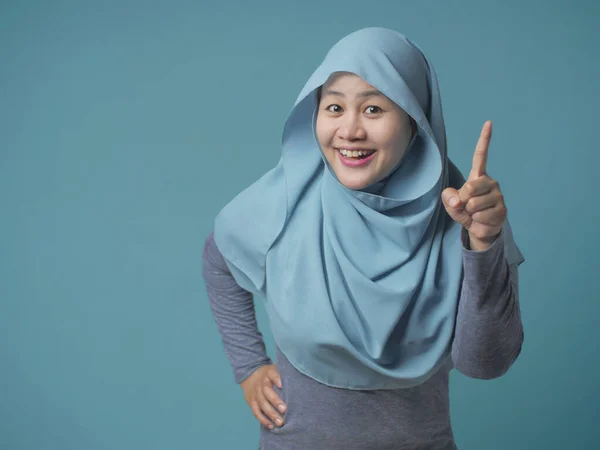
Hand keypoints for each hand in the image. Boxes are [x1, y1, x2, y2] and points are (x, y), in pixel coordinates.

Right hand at [240, 364, 285, 429]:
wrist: (250, 374)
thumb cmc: (269, 375)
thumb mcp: (275, 370)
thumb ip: (284, 376)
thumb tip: (297, 384)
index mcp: (268, 373)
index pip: (272, 374)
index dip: (277, 379)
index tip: (282, 385)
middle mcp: (261, 383)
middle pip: (267, 392)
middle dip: (275, 401)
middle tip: (284, 410)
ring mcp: (255, 393)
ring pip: (262, 404)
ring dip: (270, 414)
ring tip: (280, 422)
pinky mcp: (251, 402)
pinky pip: (256, 412)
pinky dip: (263, 419)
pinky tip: (271, 426)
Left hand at [441, 121, 506, 250]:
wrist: (478, 229)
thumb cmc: (464, 211)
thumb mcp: (451, 202)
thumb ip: (449, 197)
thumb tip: (457, 201)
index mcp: (478, 176)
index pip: (481, 156)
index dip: (484, 139)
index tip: (488, 123)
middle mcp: (491, 183)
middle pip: (470, 187)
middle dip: (462, 201)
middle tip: (466, 207)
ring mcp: (498, 196)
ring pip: (474, 204)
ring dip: (470, 213)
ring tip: (475, 214)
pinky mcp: (502, 211)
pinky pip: (481, 216)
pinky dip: (476, 222)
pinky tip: (481, 221)